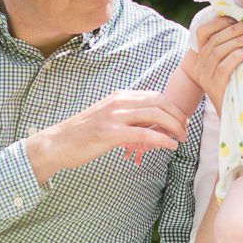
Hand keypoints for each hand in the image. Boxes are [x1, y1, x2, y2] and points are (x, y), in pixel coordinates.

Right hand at [25, 90, 188, 184]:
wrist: (56, 143)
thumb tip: (147, 126)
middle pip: (160, 102)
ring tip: (181, 139)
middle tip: (185, 130)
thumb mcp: (107, 119)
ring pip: (155, 115)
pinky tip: (170, 146)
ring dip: (174, 127)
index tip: (181, 121)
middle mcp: (119, 102)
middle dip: (178, 116)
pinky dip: (161, 140)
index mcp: (119, 96)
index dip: (173, 108)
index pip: (155, 96)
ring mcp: (114, 117)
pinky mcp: (110, 133)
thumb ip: (126, 118)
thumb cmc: (81, 134)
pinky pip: (143, 134)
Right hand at [186, 14, 242, 111]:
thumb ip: (233, 47)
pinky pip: (223, 68)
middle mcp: (201, 66)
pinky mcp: (214, 88)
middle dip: (235, 29)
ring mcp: (206, 78)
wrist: (235, 118)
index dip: (218, 21)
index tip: (237, 16)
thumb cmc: (237, 87)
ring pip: (218, 51)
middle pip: (214, 40)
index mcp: (202, 57)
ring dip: (238, 40)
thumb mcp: (232, 65)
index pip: (202, 32)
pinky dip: (236, 57)